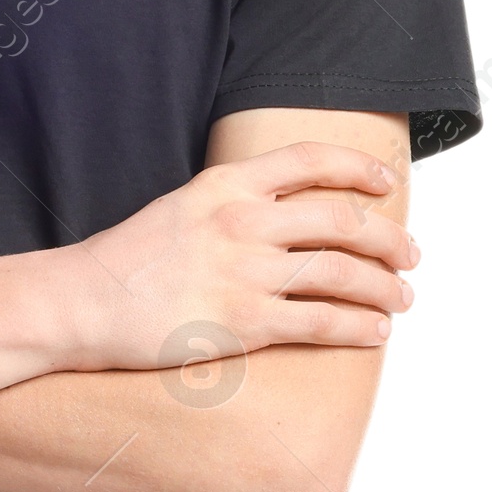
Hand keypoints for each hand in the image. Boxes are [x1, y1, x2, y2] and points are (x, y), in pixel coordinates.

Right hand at [68, 141, 418, 369]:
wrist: (82, 302)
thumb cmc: (128, 261)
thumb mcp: (183, 207)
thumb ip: (234, 204)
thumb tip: (287, 215)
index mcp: (227, 184)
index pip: (312, 160)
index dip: (359, 168)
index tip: (385, 182)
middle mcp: (243, 221)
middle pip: (344, 220)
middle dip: (390, 239)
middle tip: (410, 255)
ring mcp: (246, 272)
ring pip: (344, 273)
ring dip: (386, 287)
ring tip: (402, 299)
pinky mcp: (245, 323)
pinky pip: (322, 323)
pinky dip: (360, 326)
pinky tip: (375, 331)